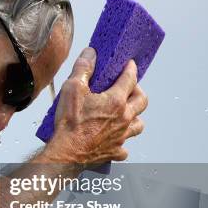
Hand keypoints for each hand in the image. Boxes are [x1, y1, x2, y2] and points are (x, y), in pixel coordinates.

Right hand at [43, 47, 147, 163]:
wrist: (66, 152)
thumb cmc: (70, 123)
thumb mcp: (72, 88)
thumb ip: (83, 68)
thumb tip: (90, 54)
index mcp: (115, 101)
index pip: (130, 79)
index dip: (131, 69)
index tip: (130, 65)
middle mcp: (123, 118)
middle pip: (142, 101)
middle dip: (138, 91)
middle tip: (130, 88)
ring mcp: (120, 136)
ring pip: (138, 125)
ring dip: (135, 117)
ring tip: (126, 113)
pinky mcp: (114, 151)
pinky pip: (124, 147)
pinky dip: (121, 142)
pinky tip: (114, 139)